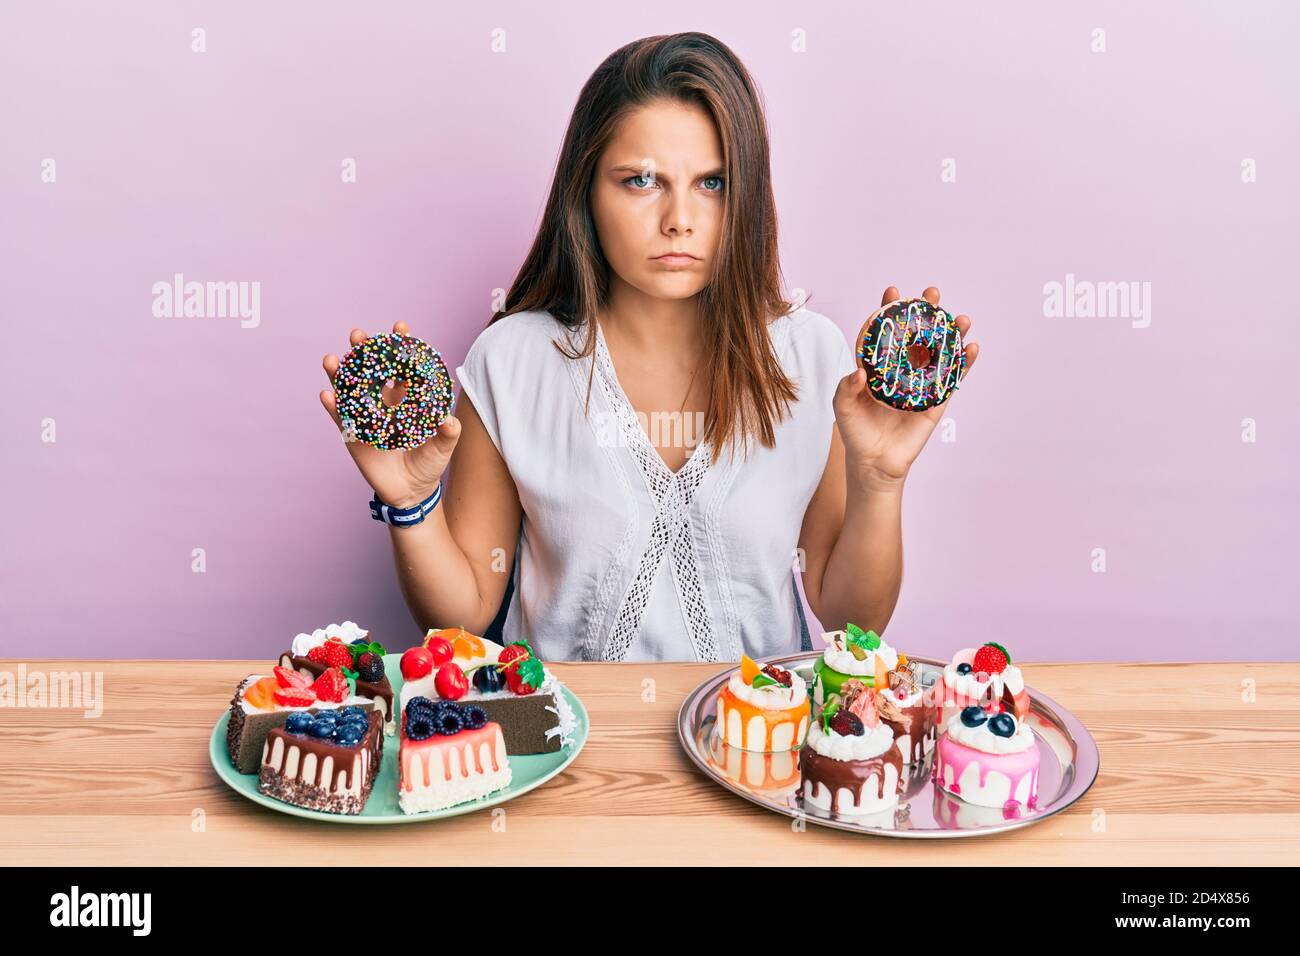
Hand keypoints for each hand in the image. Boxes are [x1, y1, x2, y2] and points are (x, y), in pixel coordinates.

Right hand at [320, 321, 461, 508]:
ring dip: (340, 374)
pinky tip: (328, 394)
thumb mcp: (443, 447)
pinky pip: (341, 418)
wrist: (412, 490)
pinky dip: (334, 406)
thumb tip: (448, 420)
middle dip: (363, 352)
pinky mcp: (354, 435)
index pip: (401, 366)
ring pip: (350, 389)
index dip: (400, 347)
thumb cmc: (430, 462)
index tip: (400, 327)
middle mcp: (383, 402)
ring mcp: (366, 416)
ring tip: (333, 359)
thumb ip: (448, 432)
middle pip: (370, 370)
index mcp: (406, 398)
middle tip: (358, 335)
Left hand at [833, 286, 979, 492]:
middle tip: (931, 294)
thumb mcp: (842, 407)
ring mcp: (922, 384)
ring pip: (940, 353)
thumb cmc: (856, 432)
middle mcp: (903, 370)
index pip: (885, 332)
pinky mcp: (937, 401)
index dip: (888, 311)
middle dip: (926, 313)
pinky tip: (972, 347)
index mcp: (879, 366)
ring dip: (952, 334)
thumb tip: (859, 372)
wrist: (874, 462)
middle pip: (917, 335)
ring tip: (960, 317)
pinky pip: (953, 379)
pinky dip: (964, 363)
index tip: (893, 292)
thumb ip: (846, 388)